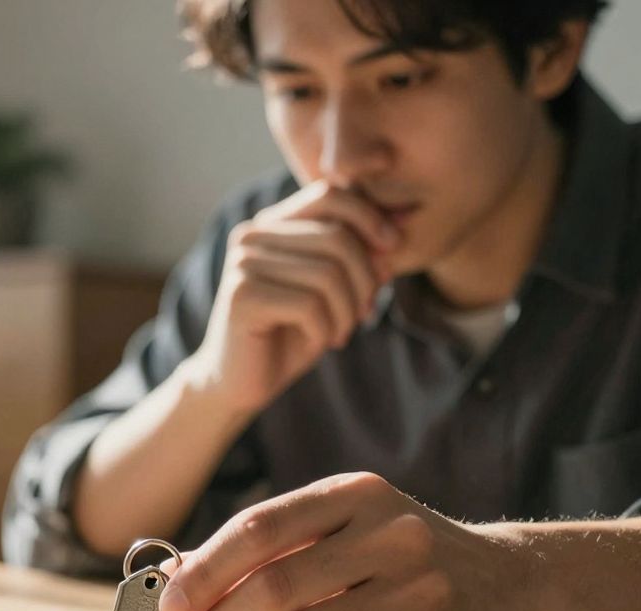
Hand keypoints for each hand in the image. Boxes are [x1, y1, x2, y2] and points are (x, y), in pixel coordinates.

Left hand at [156, 472, 532, 610]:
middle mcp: (391, 533)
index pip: (260, 528)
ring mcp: (419, 588)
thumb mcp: (342, 525)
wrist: (506, 578)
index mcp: (355, 493)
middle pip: (277, 587)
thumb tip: (176, 577)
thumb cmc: (395, 552)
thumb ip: (268, 545)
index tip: (169, 606)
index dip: (205, 572)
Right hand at [182, 181, 399, 416]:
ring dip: (347, 312)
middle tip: (365, 314)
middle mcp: (252, 235)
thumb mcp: (334, 292)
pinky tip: (320, 343)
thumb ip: (360, 258)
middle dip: (364, 280)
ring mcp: (243, 263)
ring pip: (327, 274)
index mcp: (271, 224)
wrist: (240, 384)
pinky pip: (309, 305)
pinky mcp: (242, 296)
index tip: (391, 252)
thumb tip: (400, 228)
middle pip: (336, 238)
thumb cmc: (290, 334)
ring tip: (341, 334)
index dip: (369, 218)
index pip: (329, 196)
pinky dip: (326, 329)